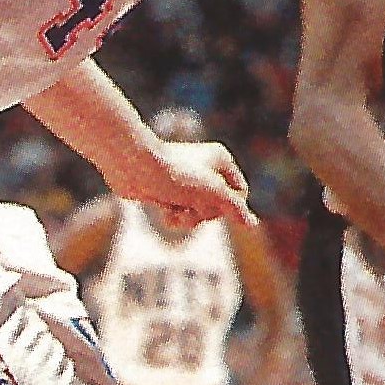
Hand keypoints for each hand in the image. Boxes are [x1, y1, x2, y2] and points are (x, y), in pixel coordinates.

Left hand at [106, 138, 256, 231]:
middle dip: (203, 213)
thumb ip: (235, 209)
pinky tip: (163, 211)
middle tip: (189, 208)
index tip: (213, 205)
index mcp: (221, 159)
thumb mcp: (213, 193)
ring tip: (174, 212)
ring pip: (198, 211)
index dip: (229, 206)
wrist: (131, 166)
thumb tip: (252, 225)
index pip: (240, 194)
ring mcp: (186, 178)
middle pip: (218, 205)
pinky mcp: (167, 189)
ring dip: (187, 217)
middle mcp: (206, 166)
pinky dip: (173, 215)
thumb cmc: (175, 174)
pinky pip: (180, 211)